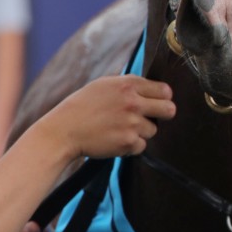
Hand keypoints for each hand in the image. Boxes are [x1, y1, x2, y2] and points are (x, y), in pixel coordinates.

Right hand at [44, 75, 175, 161]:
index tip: (157, 102)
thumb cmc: (81, 107)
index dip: (162, 98)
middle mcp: (133, 102)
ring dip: (141, 132)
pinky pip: (142, 146)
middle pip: (169, 110)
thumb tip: (153, 87)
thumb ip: (129, 84)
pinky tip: (115, 140)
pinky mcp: (128, 142)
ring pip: (153, 130)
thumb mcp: (104, 85)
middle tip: (152, 118)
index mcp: (128, 85)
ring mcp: (132, 123)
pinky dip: (131, 146)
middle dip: (164, 114)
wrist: (61, 132)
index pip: (165, 90)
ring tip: (120, 129)